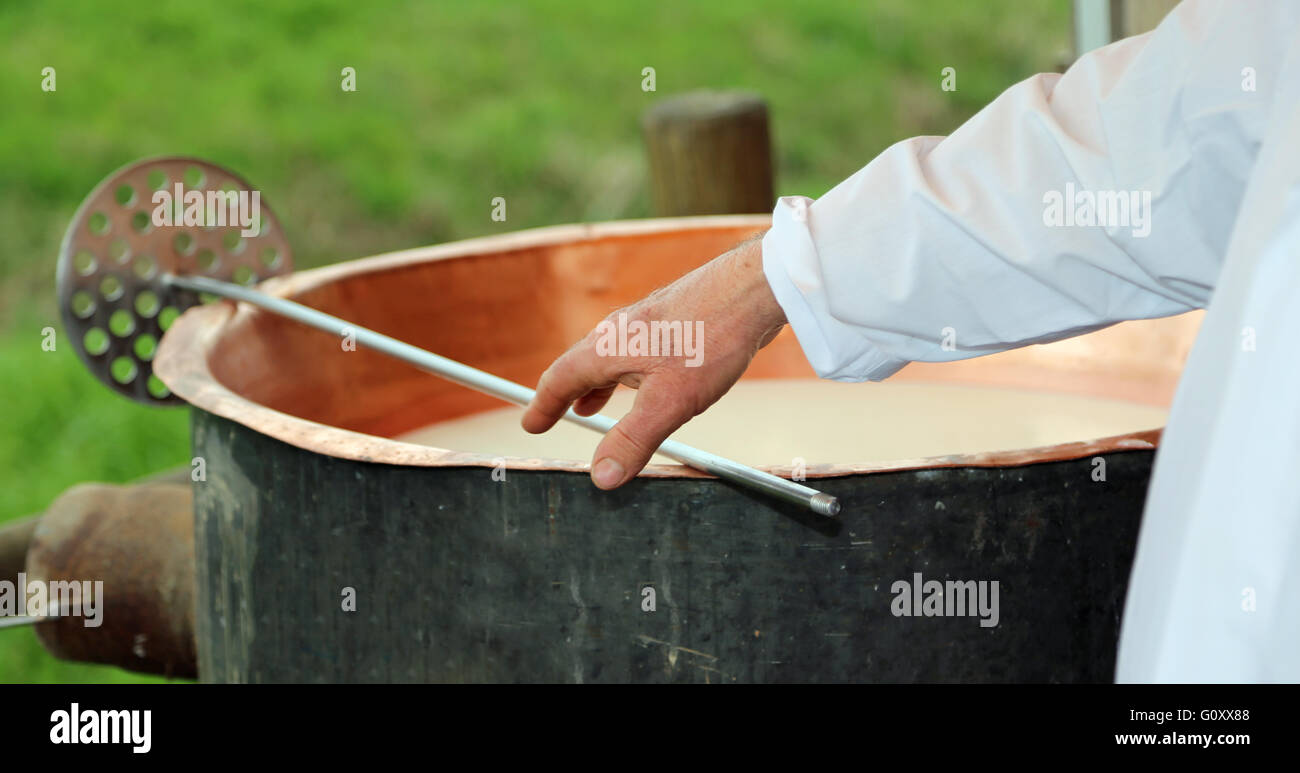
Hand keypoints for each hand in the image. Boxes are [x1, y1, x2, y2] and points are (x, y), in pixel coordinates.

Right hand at [521, 232, 786, 488]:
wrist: (754, 288)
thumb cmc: (709, 339)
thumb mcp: (669, 402)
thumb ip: (633, 440)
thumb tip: (600, 477)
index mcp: (607, 348)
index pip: (560, 379)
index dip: (543, 406)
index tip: (530, 424)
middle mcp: (619, 331)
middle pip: (581, 365)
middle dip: (566, 394)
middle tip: (553, 415)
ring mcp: (647, 323)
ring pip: (611, 358)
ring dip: (597, 385)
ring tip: (593, 406)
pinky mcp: (673, 321)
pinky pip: (637, 353)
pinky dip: (626, 374)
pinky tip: (649, 380)